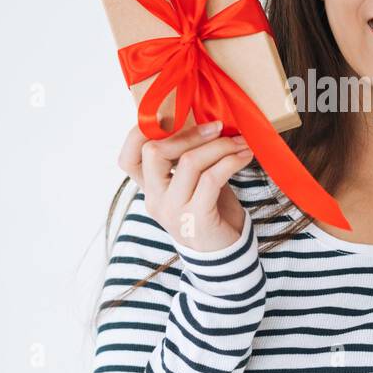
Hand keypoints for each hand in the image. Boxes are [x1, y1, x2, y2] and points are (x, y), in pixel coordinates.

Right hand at [118, 119, 255, 252]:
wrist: (224, 255)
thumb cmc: (210, 211)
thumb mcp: (193, 183)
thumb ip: (188, 159)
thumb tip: (205, 120)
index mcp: (150, 189)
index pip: (127, 158)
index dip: (141, 133)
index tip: (172, 116)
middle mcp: (155, 200)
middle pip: (154, 152)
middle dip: (189, 133)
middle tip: (218, 127)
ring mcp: (174, 211)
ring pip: (188, 162)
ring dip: (219, 146)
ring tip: (240, 142)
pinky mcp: (197, 219)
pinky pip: (212, 179)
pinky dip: (231, 161)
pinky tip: (244, 157)